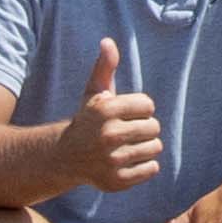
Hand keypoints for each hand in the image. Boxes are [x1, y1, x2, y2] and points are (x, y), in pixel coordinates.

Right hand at [57, 39, 162, 194]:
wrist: (66, 157)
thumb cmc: (87, 120)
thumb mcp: (94, 93)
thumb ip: (104, 67)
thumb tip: (108, 41)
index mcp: (105, 110)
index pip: (148, 105)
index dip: (139, 109)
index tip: (125, 114)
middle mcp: (108, 135)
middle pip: (154, 127)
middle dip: (144, 128)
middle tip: (128, 132)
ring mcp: (112, 160)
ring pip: (155, 148)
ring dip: (146, 147)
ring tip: (128, 146)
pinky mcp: (117, 181)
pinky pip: (152, 169)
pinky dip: (145, 166)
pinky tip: (128, 161)